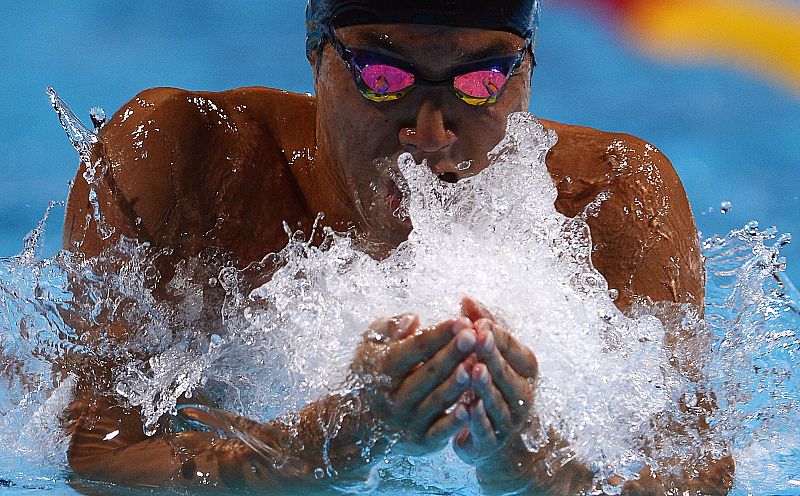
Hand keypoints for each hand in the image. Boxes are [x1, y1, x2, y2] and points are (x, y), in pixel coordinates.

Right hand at [352, 313, 476, 455]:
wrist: (359, 425)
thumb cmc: (373, 373)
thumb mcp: (370, 345)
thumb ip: (390, 327)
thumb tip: (414, 318)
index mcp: (382, 369)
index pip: (414, 348)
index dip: (438, 334)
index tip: (461, 321)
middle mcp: (393, 397)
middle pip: (428, 373)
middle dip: (453, 353)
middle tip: (475, 336)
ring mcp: (407, 421)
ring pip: (437, 400)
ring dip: (458, 383)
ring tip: (477, 364)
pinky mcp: (421, 442)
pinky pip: (441, 431)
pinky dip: (456, 420)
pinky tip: (473, 406)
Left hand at [453, 297, 538, 466]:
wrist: (503, 443)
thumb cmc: (494, 385)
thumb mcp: (491, 355)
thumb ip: (481, 327)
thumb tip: (465, 298)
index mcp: (526, 370)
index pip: (516, 350)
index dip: (499, 336)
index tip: (480, 322)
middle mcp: (523, 395)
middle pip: (508, 374)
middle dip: (493, 355)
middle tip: (477, 338)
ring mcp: (510, 421)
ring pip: (498, 402)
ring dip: (486, 386)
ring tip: (473, 370)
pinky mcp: (492, 443)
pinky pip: (486, 430)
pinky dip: (478, 420)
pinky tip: (466, 408)